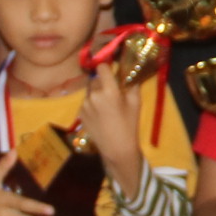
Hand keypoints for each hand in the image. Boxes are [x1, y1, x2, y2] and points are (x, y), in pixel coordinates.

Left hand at [77, 64, 142, 187]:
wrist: (116, 148)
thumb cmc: (129, 125)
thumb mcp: (136, 103)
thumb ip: (132, 84)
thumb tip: (130, 73)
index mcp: (109, 91)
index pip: (101, 68)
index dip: (106, 67)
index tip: (111, 71)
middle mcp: (94, 95)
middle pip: (95, 79)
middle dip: (102, 82)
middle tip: (111, 91)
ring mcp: (84, 105)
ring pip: (90, 91)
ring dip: (96, 93)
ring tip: (106, 106)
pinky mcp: (80, 113)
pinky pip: (86, 102)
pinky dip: (92, 104)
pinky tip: (100, 114)